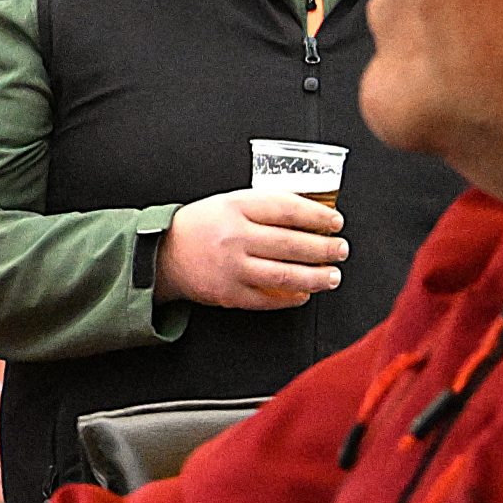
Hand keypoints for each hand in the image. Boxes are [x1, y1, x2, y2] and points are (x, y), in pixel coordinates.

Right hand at [153, 190, 346, 309]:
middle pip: (292, 243)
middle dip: (325, 248)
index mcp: (235, 208)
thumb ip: (264, 206)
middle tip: (341, 249)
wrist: (162, 254)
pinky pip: (268, 299)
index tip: (335, 221)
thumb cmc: (200, 226)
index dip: (318, 215)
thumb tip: (312, 213)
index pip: (288, 209)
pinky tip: (304, 293)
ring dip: (316, 276)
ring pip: (286, 275)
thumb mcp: (228, 202)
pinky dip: (291, 298)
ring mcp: (231, 268)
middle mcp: (234, 237)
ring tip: (333, 275)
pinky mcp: (228, 293)